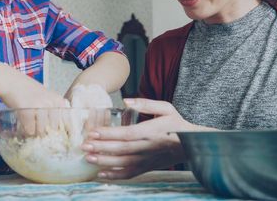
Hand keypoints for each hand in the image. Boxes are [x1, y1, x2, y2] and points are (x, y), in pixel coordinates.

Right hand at [0, 76, 69, 136]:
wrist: (12, 82)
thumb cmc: (28, 92)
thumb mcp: (46, 99)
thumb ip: (53, 112)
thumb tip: (57, 133)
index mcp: (59, 101)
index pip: (67, 122)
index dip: (64, 133)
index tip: (60, 141)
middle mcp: (52, 103)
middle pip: (54, 129)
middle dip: (47, 135)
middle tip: (40, 135)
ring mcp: (39, 106)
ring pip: (42, 131)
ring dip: (35, 134)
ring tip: (31, 130)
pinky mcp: (27, 110)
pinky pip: (30, 129)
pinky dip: (26, 131)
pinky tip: (24, 127)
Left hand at [81, 98, 214, 178]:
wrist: (192, 145)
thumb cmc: (177, 124)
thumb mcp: (166, 108)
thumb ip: (146, 103)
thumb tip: (126, 101)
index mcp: (151, 132)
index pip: (127, 134)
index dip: (109, 134)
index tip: (93, 132)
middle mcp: (148, 148)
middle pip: (121, 150)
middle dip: (101, 148)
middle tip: (84, 146)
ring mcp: (148, 160)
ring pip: (123, 163)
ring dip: (104, 162)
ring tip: (88, 158)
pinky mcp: (148, 167)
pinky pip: (129, 174)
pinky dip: (115, 176)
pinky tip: (101, 174)